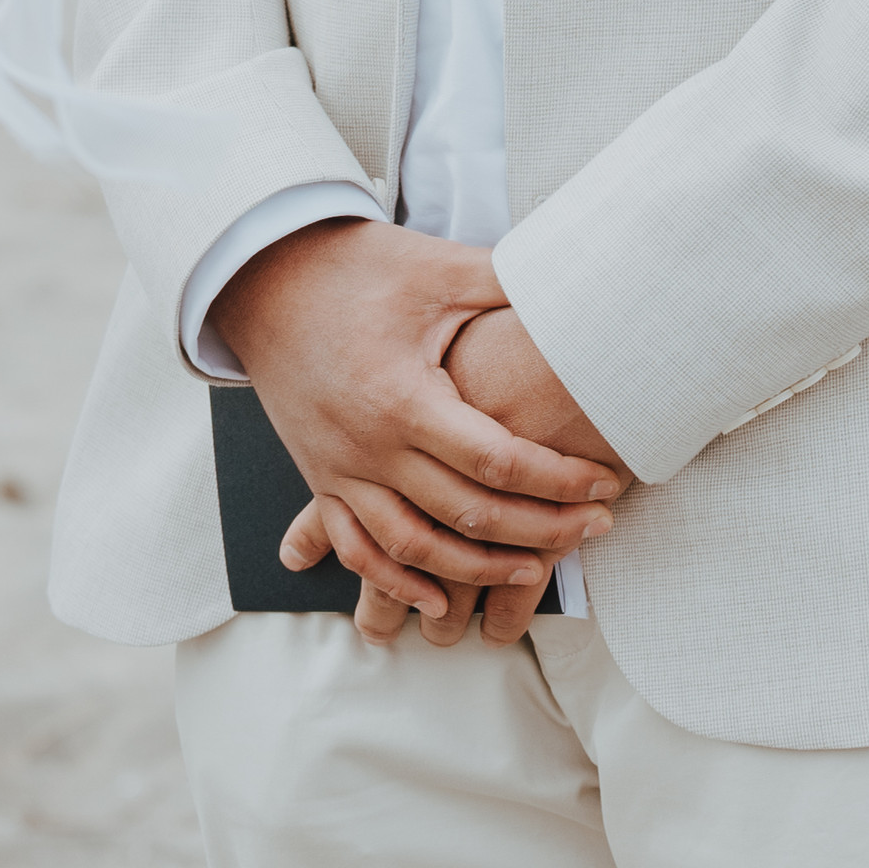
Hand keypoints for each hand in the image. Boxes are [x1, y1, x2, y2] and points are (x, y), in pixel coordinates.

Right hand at [218, 220, 619, 632]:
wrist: (262, 277)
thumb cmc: (357, 267)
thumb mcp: (438, 267)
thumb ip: (509, 281)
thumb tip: (581, 280)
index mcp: (404, 396)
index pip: (497, 462)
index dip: (560, 479)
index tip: (606, 480)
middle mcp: (370, 446)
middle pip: (467, 513)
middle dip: (543, 529)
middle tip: (598, 526)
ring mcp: (340, 468)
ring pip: (414, 547)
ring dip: (478, 570)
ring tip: (536, 568)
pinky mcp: (320, 476)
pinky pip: (356, 548)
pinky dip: (396, 582)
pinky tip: (437, 600)